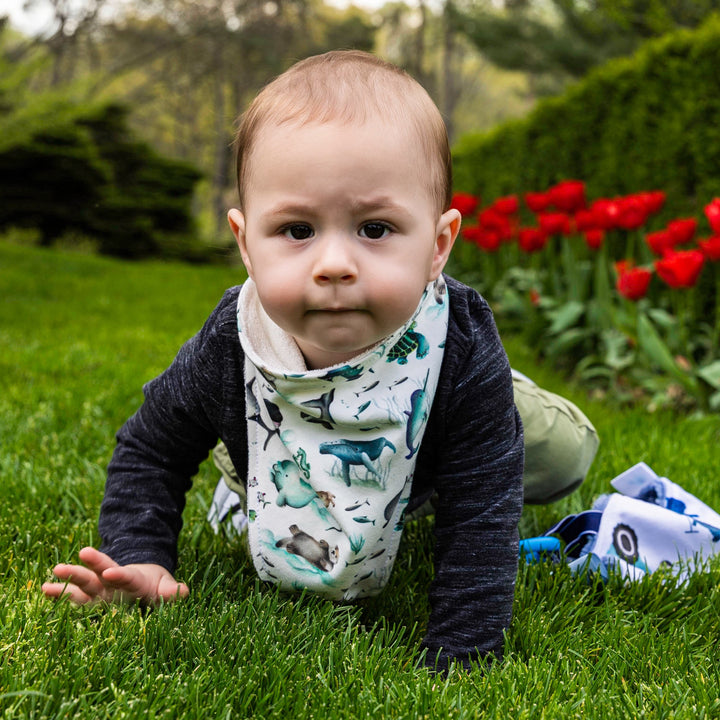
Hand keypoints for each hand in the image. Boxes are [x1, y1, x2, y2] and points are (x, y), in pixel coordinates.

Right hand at [41, 546, 188, 605]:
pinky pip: (73, 600)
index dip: (119, 575)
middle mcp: (111, 584)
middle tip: (81, 553)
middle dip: (90, 566)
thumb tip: (184, 591)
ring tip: (52, 573)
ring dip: (69, 580)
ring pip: (82, 585)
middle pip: (99, 575)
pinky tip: (44, 590)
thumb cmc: (153, 587)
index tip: (110, 571)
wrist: (140, 585)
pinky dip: (60, 596)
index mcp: (132, 581)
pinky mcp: (88, 602)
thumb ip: (171, 591)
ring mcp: (98, 592)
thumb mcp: (164, 587)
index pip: (126, 577)